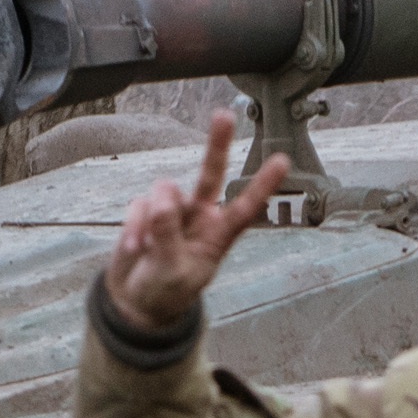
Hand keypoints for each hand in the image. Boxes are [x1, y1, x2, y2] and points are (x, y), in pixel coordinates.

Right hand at [104, 111, 290, 334]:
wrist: (135, 301)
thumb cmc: (164, 292)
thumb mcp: (171, 272)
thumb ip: (168, 237)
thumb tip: (164, 202)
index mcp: (217, 236)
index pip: (245, 207)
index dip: (263, 185)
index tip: (284, 161)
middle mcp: (199, 217)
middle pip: (210, 174)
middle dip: (217, 145)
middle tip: (224, 116)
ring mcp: (173, 211)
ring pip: (163, 190)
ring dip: (151, 218)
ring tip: (146, 247)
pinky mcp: (146, 211)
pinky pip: (139, 205)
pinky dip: (133, 227)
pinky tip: (134, 249)